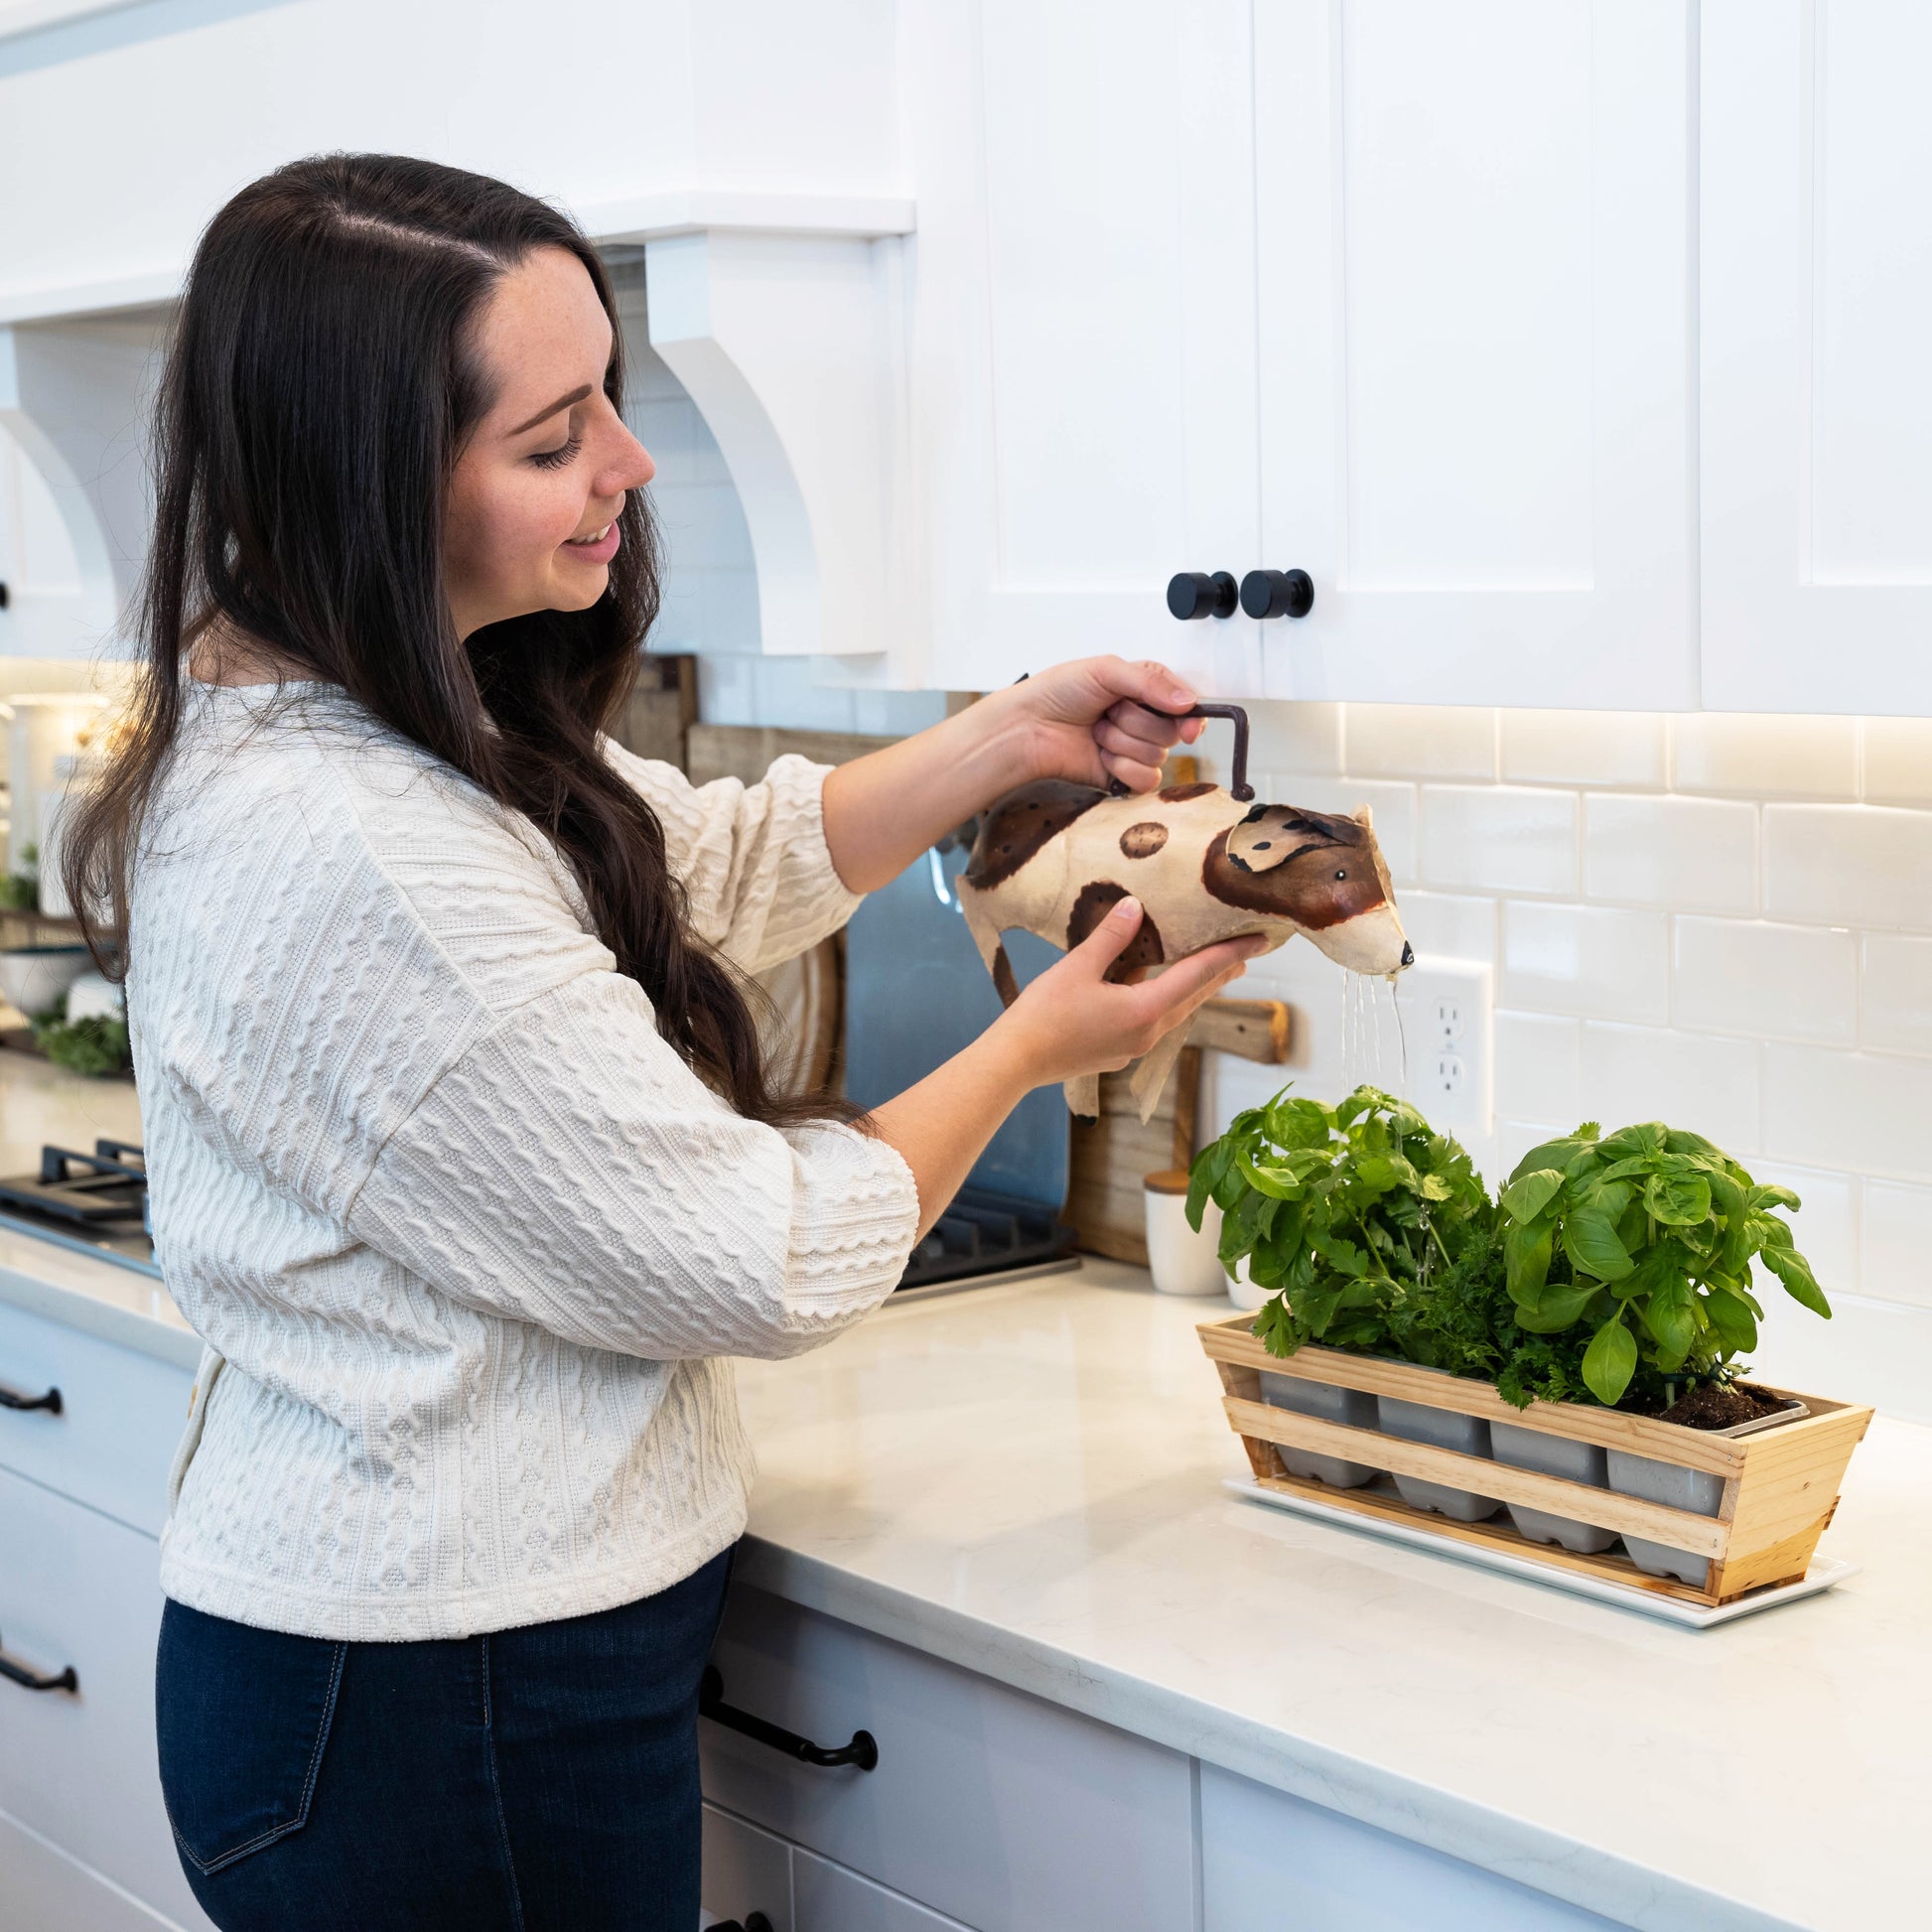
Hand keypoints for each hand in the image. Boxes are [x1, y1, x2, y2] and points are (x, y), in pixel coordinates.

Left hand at [986, 655, 1208, 795]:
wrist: (1027, 727)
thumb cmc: (1057, 692)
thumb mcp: (1106, 670)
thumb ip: (1151, 682)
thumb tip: (1188, 702)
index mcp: (1144, 690)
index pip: (1186, 705)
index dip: (1191, 717)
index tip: (1188, 725)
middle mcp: (1142, 720)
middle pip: (1172, 732)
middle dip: (1136, 722)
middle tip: (1107, 712)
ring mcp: (1133, 750)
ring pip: (1157, 755)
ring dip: (1122, 742)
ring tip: (1096, 731)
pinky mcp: (1122, 777)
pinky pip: (1146, 780)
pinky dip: (1123, 767)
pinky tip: (1101, 756)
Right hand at [996, 899, 1266, 1089]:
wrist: (1016, 1061)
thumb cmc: (1044, 1014)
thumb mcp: (1078, 966)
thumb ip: (1111, 937)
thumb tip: (1136, 906)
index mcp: (1144, 1010)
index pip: (1197, 975)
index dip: (1229, 954)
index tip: (1258, 941)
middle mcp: (1147, 1033)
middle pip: (1193, 997)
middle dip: (1219, 974)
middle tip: (1245, 954)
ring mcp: (1133, 1047)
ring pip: (1174, 1011)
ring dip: (1193, 990)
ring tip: (1211, 972)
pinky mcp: (1117, 1054)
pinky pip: (1152, 1022)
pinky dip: (1164, 1002)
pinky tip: (1155, 991)